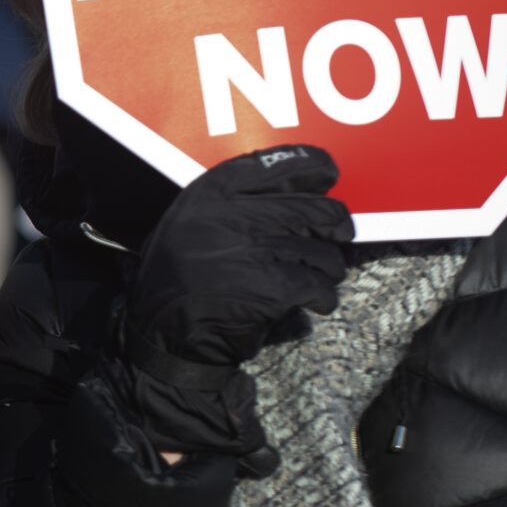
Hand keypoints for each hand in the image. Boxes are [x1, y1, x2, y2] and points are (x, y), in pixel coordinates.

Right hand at [114, 145, 351, 472]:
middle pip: (311, 208)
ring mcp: (249, 251)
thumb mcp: (187, 228)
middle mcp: (228, 216)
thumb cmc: (178, 284)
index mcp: (206, 196)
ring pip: (321, 250)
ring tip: (318, 277)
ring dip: (328, 267)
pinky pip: (317, 284)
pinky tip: (315, 302)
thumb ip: (228, 205)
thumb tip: (297, 189)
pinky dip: (323, 296)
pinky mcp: (268, 287)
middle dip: (335, 224)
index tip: (328, 172)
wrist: (165, 341)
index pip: (271, 165)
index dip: (309, 165)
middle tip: (341, 233)